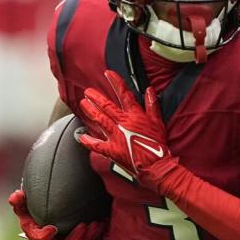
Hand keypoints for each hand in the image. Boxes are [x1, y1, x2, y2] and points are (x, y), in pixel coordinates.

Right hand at [7, 190, 104, 239]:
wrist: (53, 203)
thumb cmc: (35, 201)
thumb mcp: (24, 200)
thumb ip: (18, 199)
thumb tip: (15, 196)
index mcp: (38, 232)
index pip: (38, 238)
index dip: (44, 236)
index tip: (52, 228)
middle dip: (75, 239)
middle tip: (83, 225)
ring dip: (88, 237)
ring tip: (95, 224)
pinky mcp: (80, 238)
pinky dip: (97, 233)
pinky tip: (103, 220)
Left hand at [79, 70, 176, 188]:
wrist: (155, 165)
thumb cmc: (158, 145)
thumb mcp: (158, 122)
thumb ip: (152, 105)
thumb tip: (149, 90)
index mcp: (135, 116)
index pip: (124, 94)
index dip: (116, 82)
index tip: (108, 74)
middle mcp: (123, 123)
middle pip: (107, 106)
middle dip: (96, 98)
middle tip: (87, 92)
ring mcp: (115, 136)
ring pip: (100, 120)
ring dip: (90, 111)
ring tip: (83, 104)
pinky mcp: (111, 150)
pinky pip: (96, 144)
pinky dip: (88, 140)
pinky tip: (81, 136)